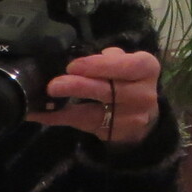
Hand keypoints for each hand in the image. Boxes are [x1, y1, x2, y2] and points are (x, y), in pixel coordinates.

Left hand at [35, 46, 162, 145]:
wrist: (142, 111)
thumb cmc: (128, 78)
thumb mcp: (125, 61)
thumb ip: (108, 58)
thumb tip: (83, 59)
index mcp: (147, 68)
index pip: (127, 66)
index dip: (99, 66)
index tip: (73, 66)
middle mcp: (144, 94)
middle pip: (110, 91)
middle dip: (79, 87)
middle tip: (54, 85)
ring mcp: (133, 118)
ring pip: (96, 112)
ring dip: (67, 108)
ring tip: (46, 100)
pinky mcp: (117, 133)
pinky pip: (85, 126)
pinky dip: (62, 119)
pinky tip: (44, 114)